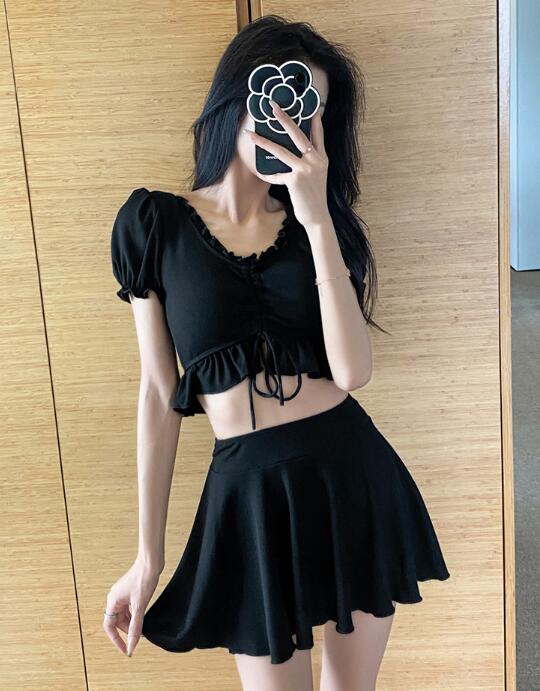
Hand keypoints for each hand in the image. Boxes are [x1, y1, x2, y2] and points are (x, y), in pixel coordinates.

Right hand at [102, 556, 160, 656]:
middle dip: (126, 631)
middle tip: (138, 638)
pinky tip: (142, 617)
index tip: (126, 649)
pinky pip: (128, 608)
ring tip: (141, 629)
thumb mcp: (140, 606)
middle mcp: (114, 598)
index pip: (109, 627)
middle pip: (116, 621)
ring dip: (131, 623)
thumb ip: (136, 626)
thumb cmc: (144, 579)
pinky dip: (134, 614)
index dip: (116, 640)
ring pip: (123, 615)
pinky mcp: (129, 591)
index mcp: (112, 601)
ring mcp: (121, 594)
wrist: (150, 562)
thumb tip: (133, 643)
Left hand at [243, 101, 330, 229]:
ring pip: (281, 151)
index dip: (315, 121)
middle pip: (297, 135)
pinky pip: (276, 175)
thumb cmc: (315, 196)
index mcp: (322, 158)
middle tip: (273, 107)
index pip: (318, 135)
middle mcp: (315, 161)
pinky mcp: (295, 180)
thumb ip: (312, 161)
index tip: (311, 107)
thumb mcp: (318, 175)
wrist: (318, 216)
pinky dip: (268, 176)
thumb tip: (299, 151)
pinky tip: (262, 174)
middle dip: (284, 119)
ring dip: (263, 142)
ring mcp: (305, 169)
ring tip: (251, 135)